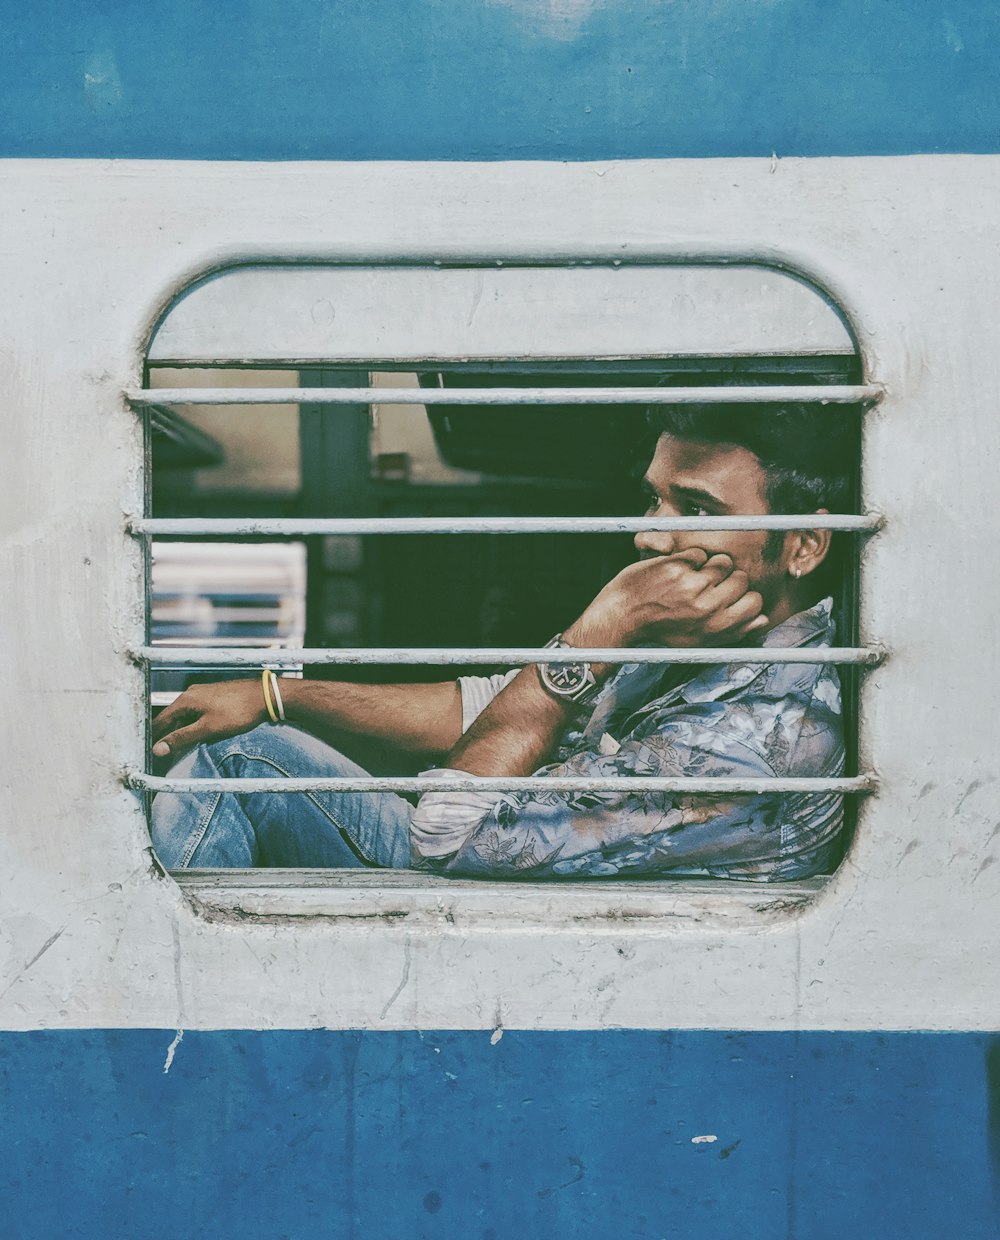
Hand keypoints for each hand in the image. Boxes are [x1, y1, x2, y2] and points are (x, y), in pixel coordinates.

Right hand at [151, 679, 268, 759]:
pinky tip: (196, 737)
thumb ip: (182, 738)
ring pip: (184, 717)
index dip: (154, 738)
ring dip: (180, 732)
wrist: (265, 695)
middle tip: (162, 754)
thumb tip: (158, 748)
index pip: (160, 721)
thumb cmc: (239, 710)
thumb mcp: (208, 728)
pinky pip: (196, 714)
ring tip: (177, 750)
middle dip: (166, 736)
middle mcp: (191, 695)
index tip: (150, 752)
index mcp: (186, 700)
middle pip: (171, 719)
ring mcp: (204, 695)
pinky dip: (192, 726)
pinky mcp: (215, 698)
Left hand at [567, 548, 768, 648]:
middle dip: (728, 579)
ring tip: (692, 578)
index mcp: (716, 627)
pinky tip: (676, 572)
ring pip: (722, 562)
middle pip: (741, 580)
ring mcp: (692, 585)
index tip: (732, 596)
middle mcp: (707, 607)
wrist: (622, 617)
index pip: (755, 604)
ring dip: (710, 566)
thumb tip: (763, 618)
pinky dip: (690, 559)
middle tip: (709, 584)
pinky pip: (699, 553)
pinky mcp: (676, 567)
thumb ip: (734, 631)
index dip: (745, 597)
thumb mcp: (699, 640)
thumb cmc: (661, 629)